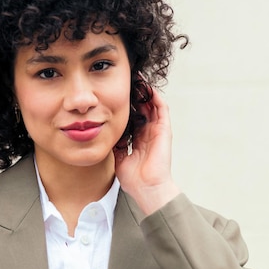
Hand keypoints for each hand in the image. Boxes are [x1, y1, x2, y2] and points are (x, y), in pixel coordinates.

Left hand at [114, 85, 180, 214]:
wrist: (147, 188)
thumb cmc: (133, 179)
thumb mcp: (118, 157)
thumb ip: (115, 145)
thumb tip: (104, 133)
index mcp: (138, 140)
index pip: (132, 117)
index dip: (124, 106)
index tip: (113, 95)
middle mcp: (148, 133)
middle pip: (142, 108)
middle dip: (134, 96)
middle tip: (125, 82)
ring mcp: (157, 131)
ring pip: (152, 105)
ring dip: (145, 93)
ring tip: (136, 80)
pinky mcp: (164, 130)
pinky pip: (161, 109)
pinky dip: (155, 97)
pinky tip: (147, 88)